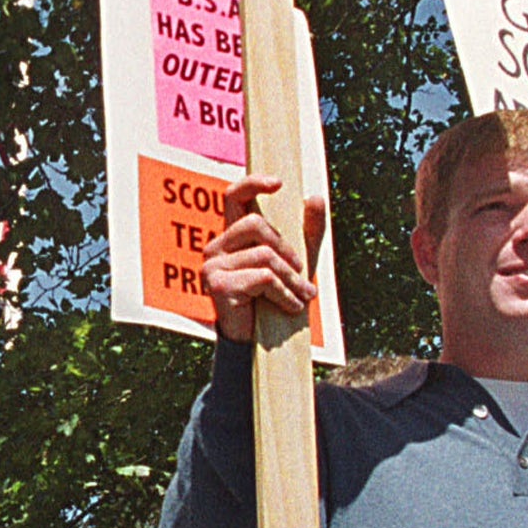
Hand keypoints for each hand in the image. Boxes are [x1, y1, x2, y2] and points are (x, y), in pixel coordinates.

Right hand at [201, 175, 326, 340]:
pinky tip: (291, 308)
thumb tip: (315, 197)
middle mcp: (216, 248)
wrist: (262, 344)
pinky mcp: (218, 287)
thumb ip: (308, 231)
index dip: (253, 183)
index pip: (234, 196)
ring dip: (292, 280)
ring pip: (265, 256)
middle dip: (289, 251)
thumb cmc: (276, 299)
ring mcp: (213, 267)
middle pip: (256, 226)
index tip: (279, 183)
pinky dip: (285, 293)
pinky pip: (264, 278)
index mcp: (232, 237)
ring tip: (302, 297)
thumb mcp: (298, 262)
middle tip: (302, 274)